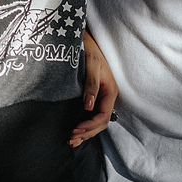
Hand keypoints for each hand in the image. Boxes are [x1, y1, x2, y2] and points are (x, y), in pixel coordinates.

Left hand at [70, 30, 116, 145]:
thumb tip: (88, 107)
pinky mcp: (94, 96)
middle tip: (71, 139)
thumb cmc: (89, 50)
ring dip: (86, 132)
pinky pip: (92, 115)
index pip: (103, 115)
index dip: (90, 125)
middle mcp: (107, 96)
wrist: (85, 40)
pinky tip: (75, 131)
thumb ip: (91, 86)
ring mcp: (101, 97)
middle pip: (101, 122)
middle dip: (87, 133)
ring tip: (72, 141)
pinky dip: (84, 125)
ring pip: (97, 121)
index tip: (76, 129)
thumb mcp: (92, 66)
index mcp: (110, 91)